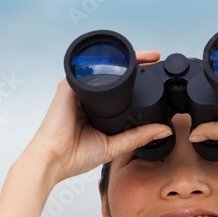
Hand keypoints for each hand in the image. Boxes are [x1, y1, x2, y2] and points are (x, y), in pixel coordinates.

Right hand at [25, 51, 171, 186]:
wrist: (54, 160)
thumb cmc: (75, 155)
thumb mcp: (115, 145)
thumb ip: (138, 136)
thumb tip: (164, 130)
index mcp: (97, 107)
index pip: (121, 87)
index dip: (139, 79)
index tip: (158, 71)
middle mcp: (88, 95)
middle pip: (113, 74)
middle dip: (135, 64)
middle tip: (157, 58)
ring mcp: (78, 88)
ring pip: (103, 68)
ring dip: (125, 59)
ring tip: (147, 56)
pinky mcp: (68, 86)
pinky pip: (87, 69)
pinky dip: (105, 63)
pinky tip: (123, 60)